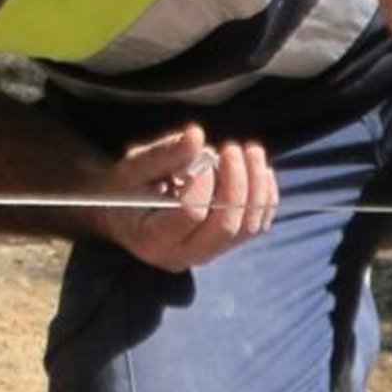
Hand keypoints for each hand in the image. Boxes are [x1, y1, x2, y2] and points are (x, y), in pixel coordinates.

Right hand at [101, 124, 277, 271]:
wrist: (127, 211)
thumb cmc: (126, 188)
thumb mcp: (133, 166)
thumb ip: (163, 154)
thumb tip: (196, 135)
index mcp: (152, 239)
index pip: (190, 215)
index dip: (203, 182)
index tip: (202, 155)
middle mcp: (181, 256)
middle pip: (225, 226)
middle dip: (237, 183)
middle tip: (232, 147)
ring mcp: (206, 254)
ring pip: (247, 228)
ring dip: (256, 186)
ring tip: (250, 151)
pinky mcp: (224, 246)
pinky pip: (257, 227)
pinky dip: (266, 197)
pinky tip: (261, 170)